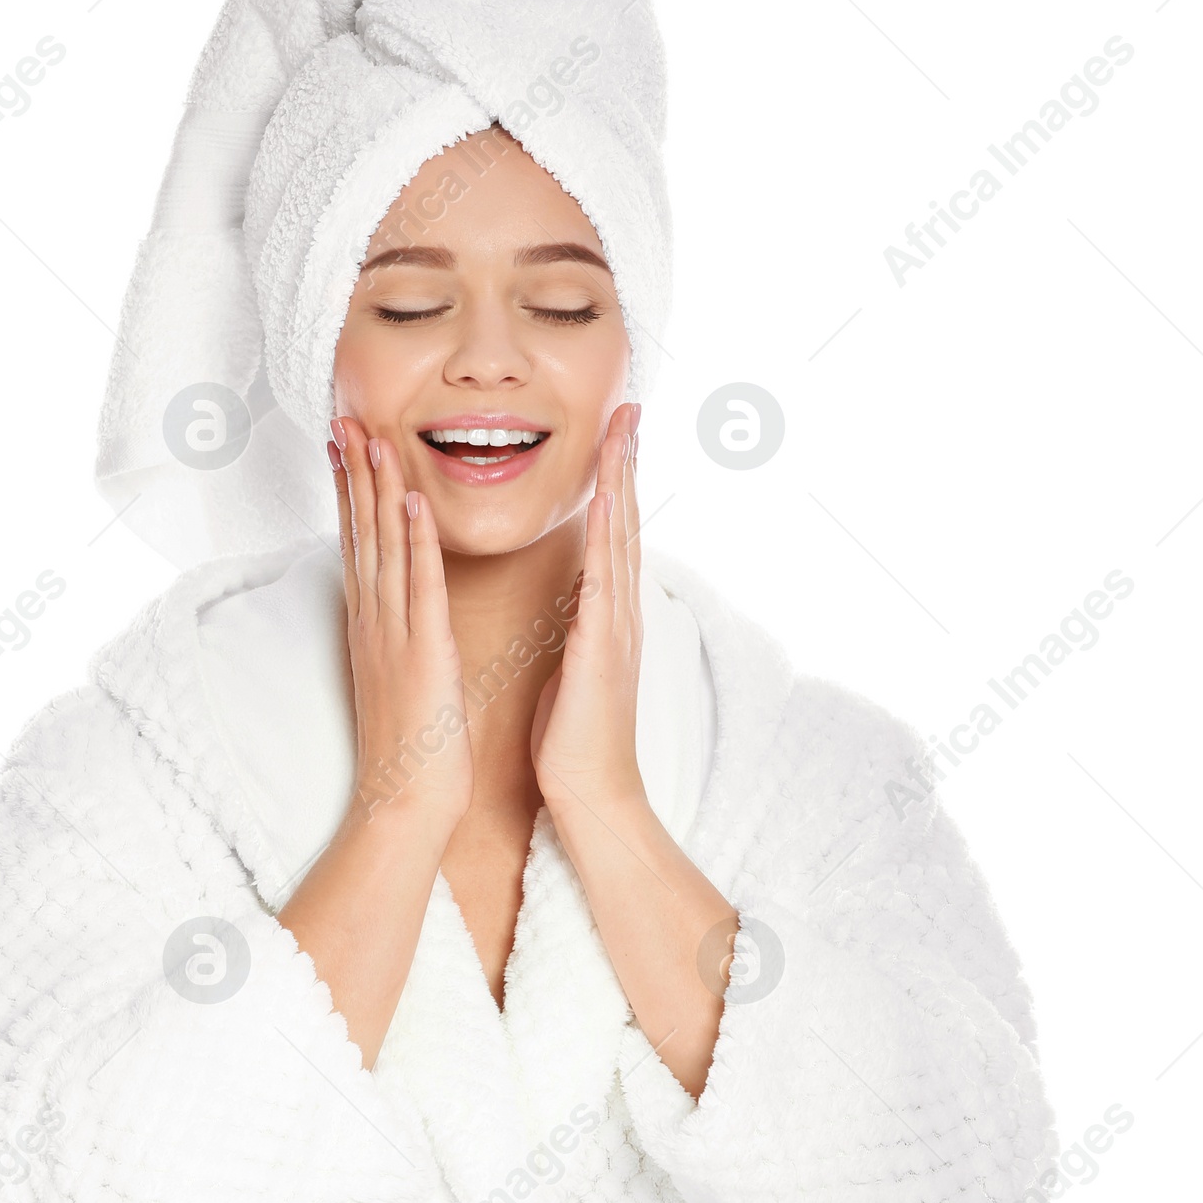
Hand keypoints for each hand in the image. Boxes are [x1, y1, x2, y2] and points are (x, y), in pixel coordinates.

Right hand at [330, 418, 472, 838]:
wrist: (405, 802)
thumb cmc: (409, 750)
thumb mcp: (397, 679)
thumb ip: (394, 638)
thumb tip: (393, 611)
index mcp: (369, 627)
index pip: (356, 545)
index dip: (348, 491)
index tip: (343, 445)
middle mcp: (372, 622)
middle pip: (360, 533)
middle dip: (352, 472)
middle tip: (343, 418)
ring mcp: (393, 634)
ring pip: (383, 546)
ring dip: (377, 488)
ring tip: (371, 436)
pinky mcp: (423, 651)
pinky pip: (419, 586)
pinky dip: (416, 541)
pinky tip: (412, 501)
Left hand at [531, 402, 645, 821]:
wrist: (590, 794)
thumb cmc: (573, 738)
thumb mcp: (571, 667)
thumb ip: (578, 628)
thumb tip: (576, 601)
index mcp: (607, 615)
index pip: (613, 534)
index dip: (614, 481)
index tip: (612, 434)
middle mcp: (620, 611)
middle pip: (627, 521)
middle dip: (627, 463)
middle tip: (630, 408)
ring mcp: (617, 627)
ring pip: (623, 538)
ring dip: (624, 481)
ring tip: (625, 430)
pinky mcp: (602, 648)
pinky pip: (606, 580)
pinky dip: (610, 537)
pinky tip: (610, 501)